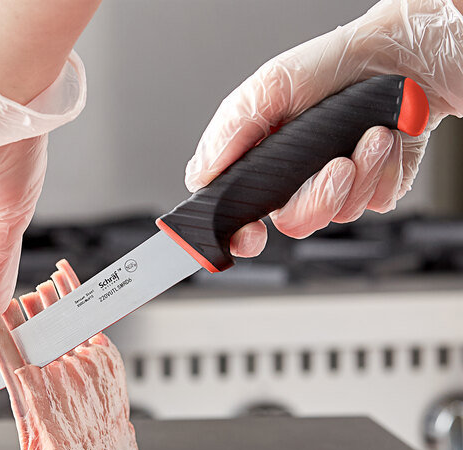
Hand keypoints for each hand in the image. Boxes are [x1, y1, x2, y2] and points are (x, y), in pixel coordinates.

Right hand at [186, 0, 462, 256]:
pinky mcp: (370, 190)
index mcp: (261, 162)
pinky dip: (382, 171)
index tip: (251, 234)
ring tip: (369, 136)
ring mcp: (334, 189)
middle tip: (336, 165)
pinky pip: (372, 202)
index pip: (238, 215)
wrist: (403, 60)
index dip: (240, 236)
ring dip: (359, 174)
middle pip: (292, 222)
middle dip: (319, 196)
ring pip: (336, 215)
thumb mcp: (273, 86)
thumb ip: (232, 132)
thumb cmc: (336, 65)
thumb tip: (200, 175)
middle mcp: (294, 182)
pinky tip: (382, 141)